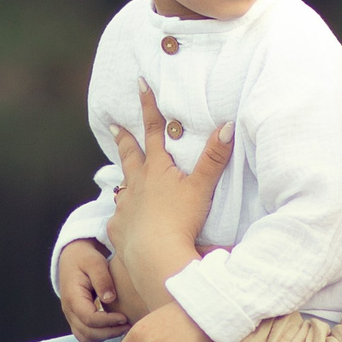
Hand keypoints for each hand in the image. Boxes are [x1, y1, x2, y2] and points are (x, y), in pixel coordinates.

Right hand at [57, 238, 127, 341]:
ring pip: (85, 338)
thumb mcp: (95, 262)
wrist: (72, 258)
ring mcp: (71, 316)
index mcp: (72, 296)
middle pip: (87, 333)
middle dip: (109, 332)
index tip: (125, 317)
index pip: (89, 318)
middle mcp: (69, 310)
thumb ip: (102, 279)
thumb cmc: (85, 259)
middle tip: (129, 326)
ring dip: (104, 336)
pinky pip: (86, 335)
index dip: (108, 322)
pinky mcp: (77, 318)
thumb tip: (110, 298)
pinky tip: (115, 327)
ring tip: (123, 327)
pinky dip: (100, 335)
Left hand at [104, 81, 234, 313]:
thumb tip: (227, 125)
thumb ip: (214, 158)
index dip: (148, 106)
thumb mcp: (201, 187)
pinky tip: (124, 221)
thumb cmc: (180, 220)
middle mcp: (136, 184)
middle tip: (113, 124)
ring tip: (121, 179)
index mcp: (156, 169)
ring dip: (123, 180)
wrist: (155, 256)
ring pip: (122, 188)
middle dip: (123, 138)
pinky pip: (119, 220)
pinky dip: (122, 217)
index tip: (140, 84)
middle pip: (129, 156)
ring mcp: (124, 207)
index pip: (153, 131)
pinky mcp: (119, 230)